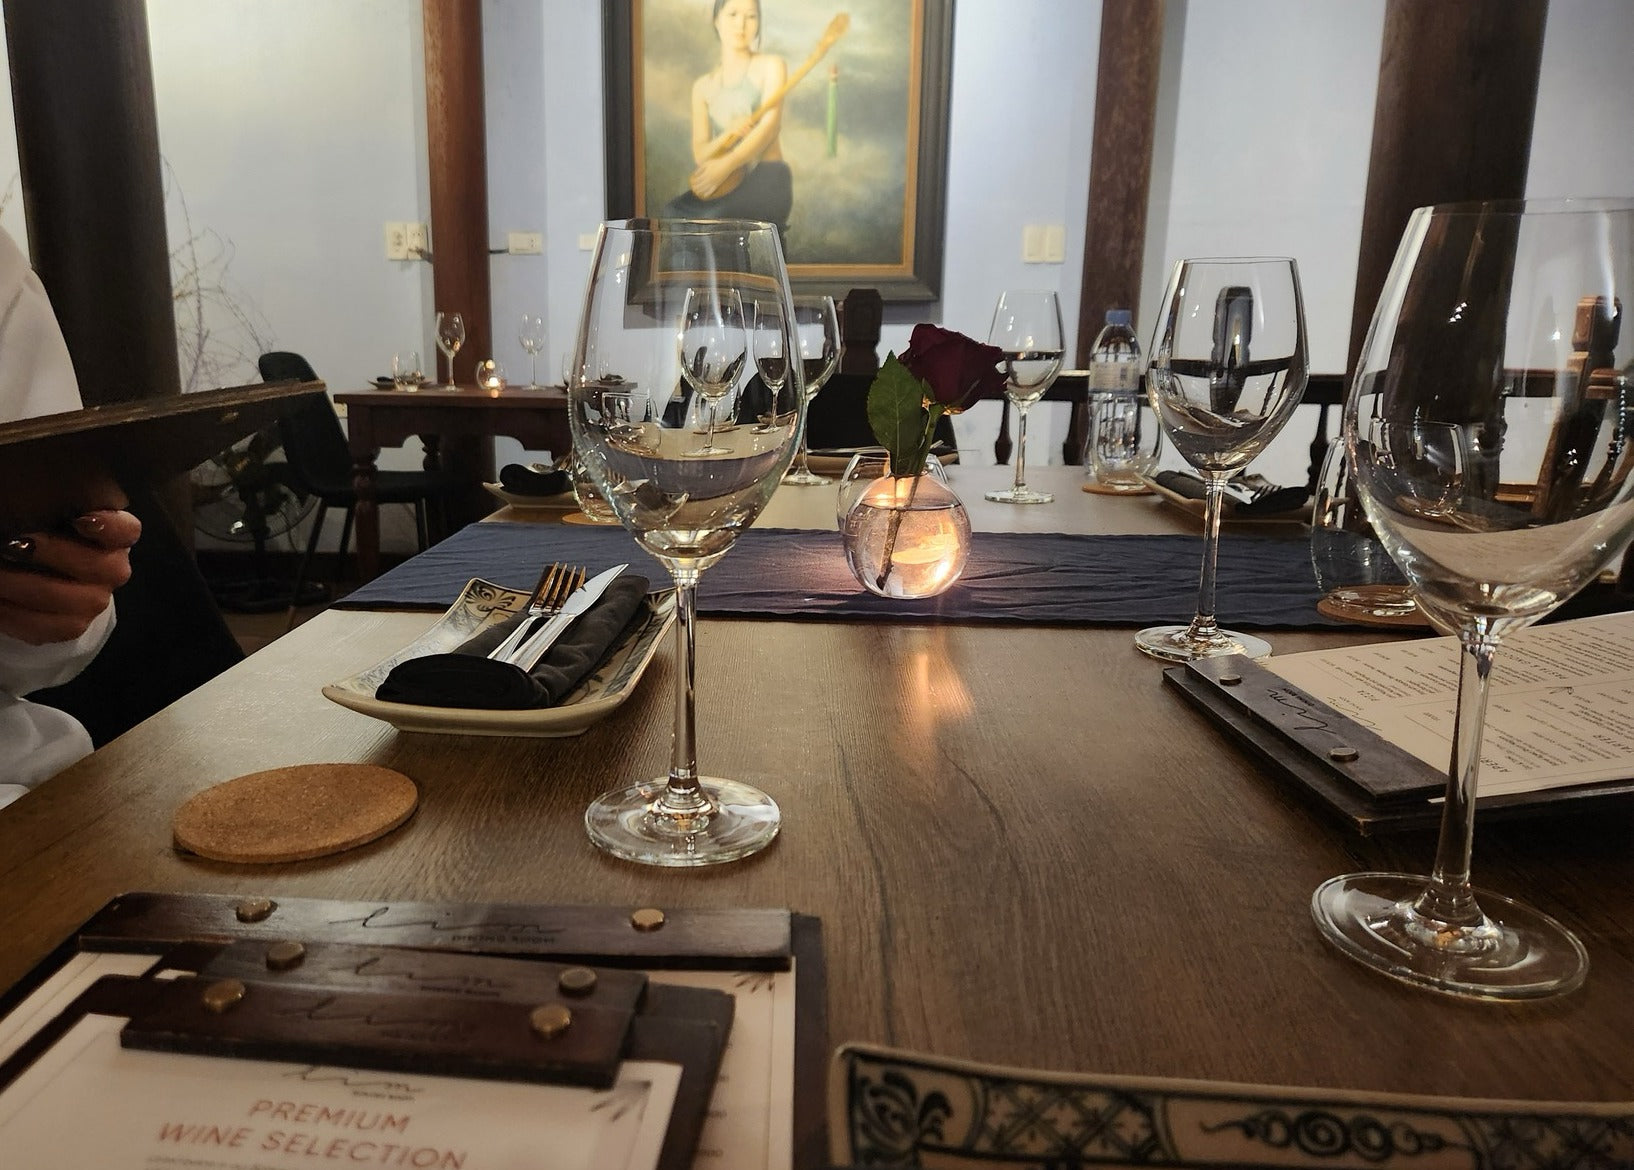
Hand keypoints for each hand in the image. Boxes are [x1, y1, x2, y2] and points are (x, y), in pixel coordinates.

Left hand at [0, 509, 141, 644]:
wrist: (29, 570)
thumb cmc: (34, 531)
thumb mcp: (43, 514)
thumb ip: (47, 507)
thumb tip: (26, 499)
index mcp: (112, 536)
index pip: (127, 531)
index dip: (110, 527)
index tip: (79, 520)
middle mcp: (112, 569)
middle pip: (104, 567)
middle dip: (56, 555)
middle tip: (14, 544)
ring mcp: (95, 600)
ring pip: (74, 602)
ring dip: (25, 586)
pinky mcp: (72, 627)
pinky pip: (49, 628)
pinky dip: (15, 615)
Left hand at [689, 157, 739, 199]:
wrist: (726, 165)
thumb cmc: (716, 163)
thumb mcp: (706, 164)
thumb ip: (700, 169)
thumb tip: (694, 174)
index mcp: (705, 174)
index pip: (697, 180)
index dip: (693, 183)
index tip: (691, 184)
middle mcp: (708, 179)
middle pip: (700, 185)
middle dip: (696, 188)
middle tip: (693, 189)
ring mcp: (713, 183)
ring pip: (705, 189)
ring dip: (700, 191)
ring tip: (697, 193)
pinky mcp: (717, 184)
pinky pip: (712, 190)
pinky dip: (708, 193)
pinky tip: (705, 195)